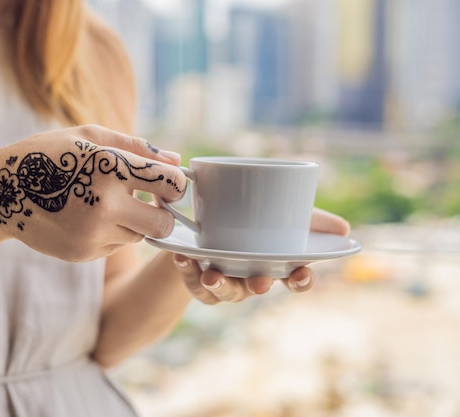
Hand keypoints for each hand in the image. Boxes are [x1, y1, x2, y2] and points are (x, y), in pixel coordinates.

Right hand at [0, 124, 185, 261]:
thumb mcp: (89, 136)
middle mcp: (104, 204)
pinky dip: (111, 233)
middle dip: (163, 213)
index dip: (176, 184)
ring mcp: (92, 233)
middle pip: (163, 224)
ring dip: (134, 222)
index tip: (167, 184)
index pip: (170, 184)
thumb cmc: (47, 154)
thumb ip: (137, 147)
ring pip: (139, 237)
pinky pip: (116, 246)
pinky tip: (86, 217)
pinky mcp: (83, 253)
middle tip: (149, 201)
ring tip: (106, 204)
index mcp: (108, 166)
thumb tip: (177, 161)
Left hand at [173, 208, 350, 303]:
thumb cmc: (257, 222)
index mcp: (276, 264)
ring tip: (211, 274)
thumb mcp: (283, 213)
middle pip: (258, 288)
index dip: (301, 281)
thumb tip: (344, 228)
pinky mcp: (198, 279)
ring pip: (224, 290)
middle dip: (259, 286)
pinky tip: (181, 256)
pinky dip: (186, 269)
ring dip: (219, 283)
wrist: (212, 226)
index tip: (301, 273)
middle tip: (259, 281)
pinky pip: (192, 281)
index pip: (295, 280)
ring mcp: (225, 280)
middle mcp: (251, 277)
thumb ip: (312, 219)